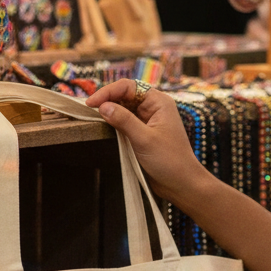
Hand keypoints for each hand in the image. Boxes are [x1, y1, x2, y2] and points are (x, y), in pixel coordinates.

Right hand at [85, 79, 203, 203]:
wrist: (181, 184)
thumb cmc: (170, 161)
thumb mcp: (144, 139)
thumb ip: (123, 121)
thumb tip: (103, 106)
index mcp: (159, 102)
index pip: (129, 87)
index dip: (108, 91)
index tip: (91, 103)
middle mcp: (154, 108)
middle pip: (125, 95)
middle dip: (107, 100)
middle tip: (88, 111)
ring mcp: (148, 120)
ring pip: (123, 109)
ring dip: (109, 112)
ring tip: (93, 118)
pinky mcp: (143, 133)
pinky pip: (125, 122)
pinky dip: (114, 123)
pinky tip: (104, 127)